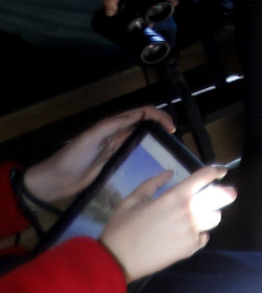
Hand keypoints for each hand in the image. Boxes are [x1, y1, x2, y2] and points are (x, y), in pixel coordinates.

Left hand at [22, 107, 175, 205]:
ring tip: (168, 147)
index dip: (158, 116)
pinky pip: (134, 154)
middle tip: (174, 137)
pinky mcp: (114, 163)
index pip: (141, 113)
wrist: (56, 179)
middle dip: (160, 125)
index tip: (171, 128)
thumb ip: (115, 124)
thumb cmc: (73, 156)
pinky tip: (153, 161)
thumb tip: (142, 114)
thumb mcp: (93, 136)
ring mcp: (116, 149)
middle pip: (143, 124)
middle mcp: (116, 134)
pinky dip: (146, 153)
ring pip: (141, 138)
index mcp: (112, 124)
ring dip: (155, 138)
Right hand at [98, 165, 233, 280]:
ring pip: (215, 218)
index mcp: (175, 196)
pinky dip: (199, 234)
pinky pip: (204, 237)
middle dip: (225, 193)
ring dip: (209, 214)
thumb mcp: (132, 200)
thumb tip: (170, 172)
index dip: (216, 171)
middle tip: (226, 192)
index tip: (221, 171)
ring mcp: (192, 231)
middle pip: (221, 197)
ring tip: (197, 217)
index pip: (204, 177)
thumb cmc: (122, 227)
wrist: (117, 260)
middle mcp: (189, 211)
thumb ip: (152, 183)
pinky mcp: (191, 248)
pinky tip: (187, 235)